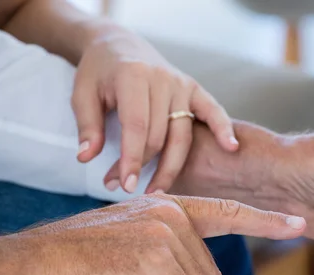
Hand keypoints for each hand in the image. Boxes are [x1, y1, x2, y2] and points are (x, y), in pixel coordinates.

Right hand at [0, 195, 304, 274]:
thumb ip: (167, 259)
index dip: (263, 220)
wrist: (32, 268)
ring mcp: (168, 233)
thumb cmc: (75, 264)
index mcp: (165, 207)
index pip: (226, 211)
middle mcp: (172, 214)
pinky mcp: (160, 259)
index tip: (297, 223)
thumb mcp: (129, 251)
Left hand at [72, 31, 236, 193]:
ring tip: (158, 191)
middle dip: (143, 166)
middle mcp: (162, 80)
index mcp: (133, 76)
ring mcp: (182, 84)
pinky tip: (231, 148)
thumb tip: (86, 158)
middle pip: (159, 135)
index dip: (132, 158)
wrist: (119, 45)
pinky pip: (212, 111)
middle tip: (124, 189)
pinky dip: (223, 129)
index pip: (137, 126)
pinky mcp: (194, 89)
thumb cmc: (99, 73)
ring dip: (171, 167)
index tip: (126, 186)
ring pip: (182, 134)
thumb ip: (87, 125)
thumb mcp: (82, 93)